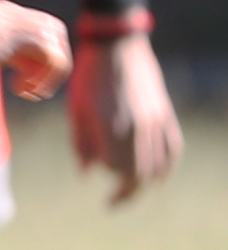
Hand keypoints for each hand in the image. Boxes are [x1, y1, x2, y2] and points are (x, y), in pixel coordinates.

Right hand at [0, 0, 69, 104]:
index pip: (9, 18)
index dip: (21, 49)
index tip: (15, 77)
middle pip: (35, 20)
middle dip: (43, 55)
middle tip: (31, 87)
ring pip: (48, 29)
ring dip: (50, 63)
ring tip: (34, 92)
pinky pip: (46, 47)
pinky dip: (49, 69)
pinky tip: (29, 91)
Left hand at [69, 32, 183, 202]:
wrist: (116, 47)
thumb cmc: (88, 80)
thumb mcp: (76, 113)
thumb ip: (81, 146)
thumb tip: (87, 175)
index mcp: (113, 129)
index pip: (118, 172)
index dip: (112, 185)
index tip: (104, 192)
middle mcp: (138, 128)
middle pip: (141, 174)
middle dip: (128, 191)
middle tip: (114, 202)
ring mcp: (155, 120)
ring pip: (158, 164)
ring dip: (145, 181)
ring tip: (131, 189)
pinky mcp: (164, 113)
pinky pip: (173, 146)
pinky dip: (167, 165)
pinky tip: (157, 175)